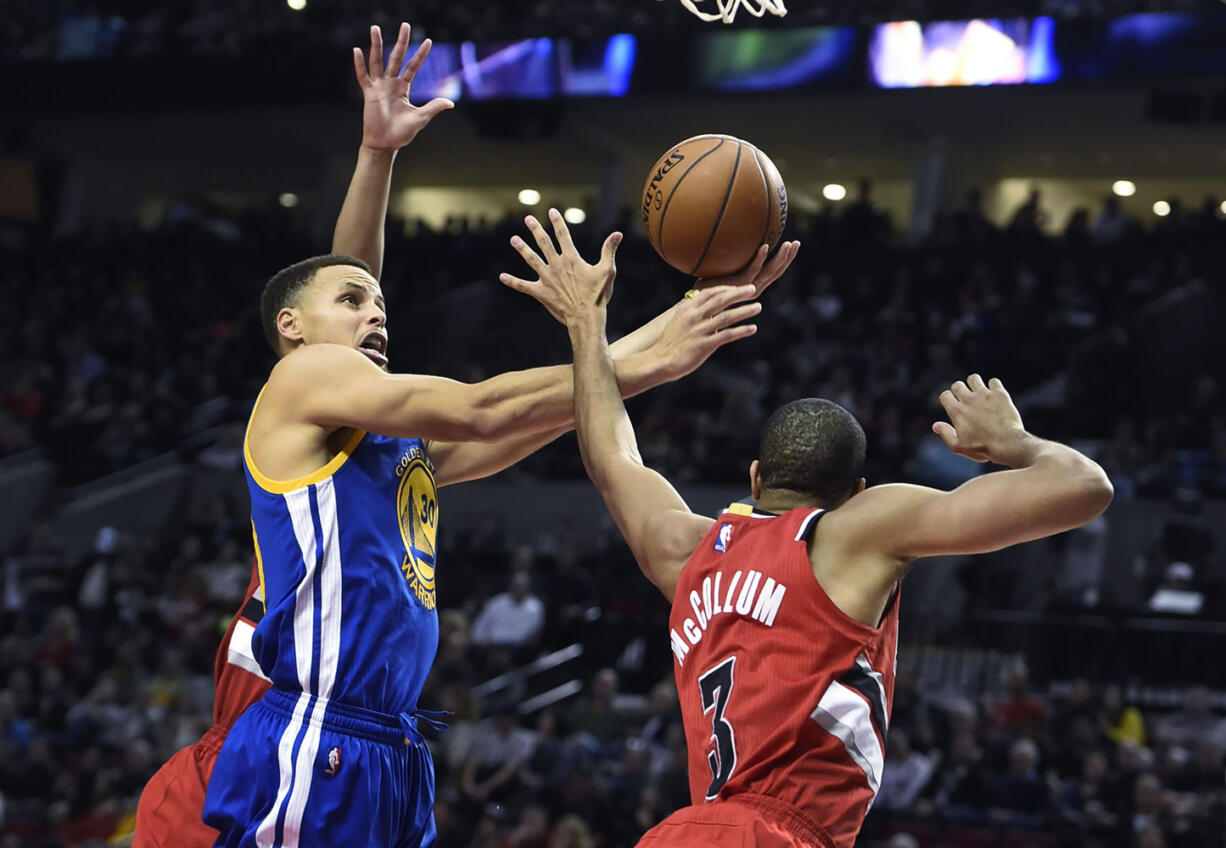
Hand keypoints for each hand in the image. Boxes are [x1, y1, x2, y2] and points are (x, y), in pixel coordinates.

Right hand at [353, 22, 453, 151]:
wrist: (385, 144)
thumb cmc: (402, 133)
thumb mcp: (421, 118)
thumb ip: (434, 107)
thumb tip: (451, 102)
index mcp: (403, 87)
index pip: (413, 66)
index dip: (420, 54)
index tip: (429, 41)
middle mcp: (391, 84)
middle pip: (396, 57)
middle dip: (401, 41)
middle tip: (405, 25)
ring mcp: (379, 87)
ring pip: (377, 61)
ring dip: (376, 45)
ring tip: (376, 28)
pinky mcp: (369, 94)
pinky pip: (362, 76)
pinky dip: (359, 64)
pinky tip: (357, 50)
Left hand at [499, 208, 620, 324]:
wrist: (586, 317)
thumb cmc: (598, 295)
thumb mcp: (607, 270)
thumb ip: (609, 250)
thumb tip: (618, 234)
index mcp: (572, 259)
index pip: (563, 235)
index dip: (557, 222)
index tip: (551, 211)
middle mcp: (557, 265)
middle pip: (543, 243)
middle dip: (535, 229)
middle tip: (528, 219)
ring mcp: (547, 278)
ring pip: (531, 259)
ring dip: (522, 248)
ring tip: (513, 239)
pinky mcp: (541, 293)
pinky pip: (523, 286)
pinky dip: (513, 282)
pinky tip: (502, 277)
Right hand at [651, 284, 761, 380]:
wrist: (659, 361)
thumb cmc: (669, 343)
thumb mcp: (677, 321)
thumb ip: (691, 311)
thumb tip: (703, 302)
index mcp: (687, 309)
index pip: (709, 292)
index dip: (726, 288)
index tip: (738, 287)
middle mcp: (694, 317)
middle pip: (720, 300)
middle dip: (738, 293)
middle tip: (753, 289)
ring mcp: (700, 331)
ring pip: (727, 316)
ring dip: (744, 311)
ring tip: (758, 307)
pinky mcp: (705, 345)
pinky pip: (727, 335)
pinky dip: (741, 331)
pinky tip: (753, 328)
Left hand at [694, 240, 800, 297]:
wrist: (697, 300)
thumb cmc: (708, 284)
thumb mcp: (725, 270)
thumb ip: (733, 261)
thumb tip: (735, 242)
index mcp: (754, 285)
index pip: (774, 271)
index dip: (785, 260)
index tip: (793, 246)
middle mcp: (754, 287)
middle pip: (777, 271)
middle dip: (788, 257)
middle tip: (797, 243)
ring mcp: (748, 287)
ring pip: (770, 271)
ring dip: (780, 257)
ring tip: (788, 244)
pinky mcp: (739, 285)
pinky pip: (752, 270)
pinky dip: (760, 258)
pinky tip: (764, 246)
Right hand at [932, 374, 1026, 462]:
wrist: (1008, 444)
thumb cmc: (983, 448)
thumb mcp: (959, 447)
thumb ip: (946, 434)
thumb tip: (935, 425)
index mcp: (956, 411)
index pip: (945, 395)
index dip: (948, 400)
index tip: (954, 406)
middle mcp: (968, 400)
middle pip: (957, 385)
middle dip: (960, 391)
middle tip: (967, 401)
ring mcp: (984, 395)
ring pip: (973, 378)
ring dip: (974, 384)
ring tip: (980, 394)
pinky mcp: (1000, 394)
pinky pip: (993, 381)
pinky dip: (993, 387)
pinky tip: (995, 396)